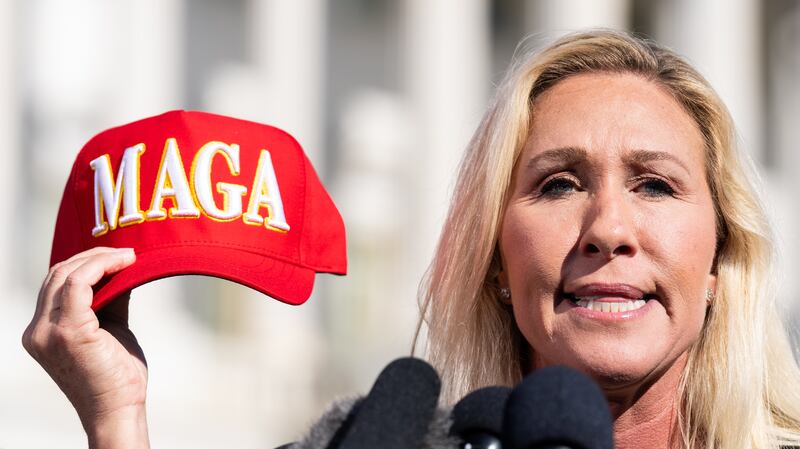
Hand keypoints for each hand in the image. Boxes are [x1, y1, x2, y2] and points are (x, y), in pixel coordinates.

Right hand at [22, 247, 149, 448]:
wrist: (118, 409)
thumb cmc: (117, 375)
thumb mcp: (111, 328)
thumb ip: (110, 300)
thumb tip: (122, 269)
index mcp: (42, 330)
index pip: (55, 283)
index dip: (86, 263)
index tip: (117, 256)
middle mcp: (38, 330)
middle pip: (58, 274)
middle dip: (93, 257)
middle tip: (126, 252)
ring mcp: (48, 331)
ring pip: (67, 274)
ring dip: (101, 258)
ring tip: (129, 256)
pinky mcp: (68, 331)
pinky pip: (79, 283)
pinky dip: (102, 266)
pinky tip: (126, 263)